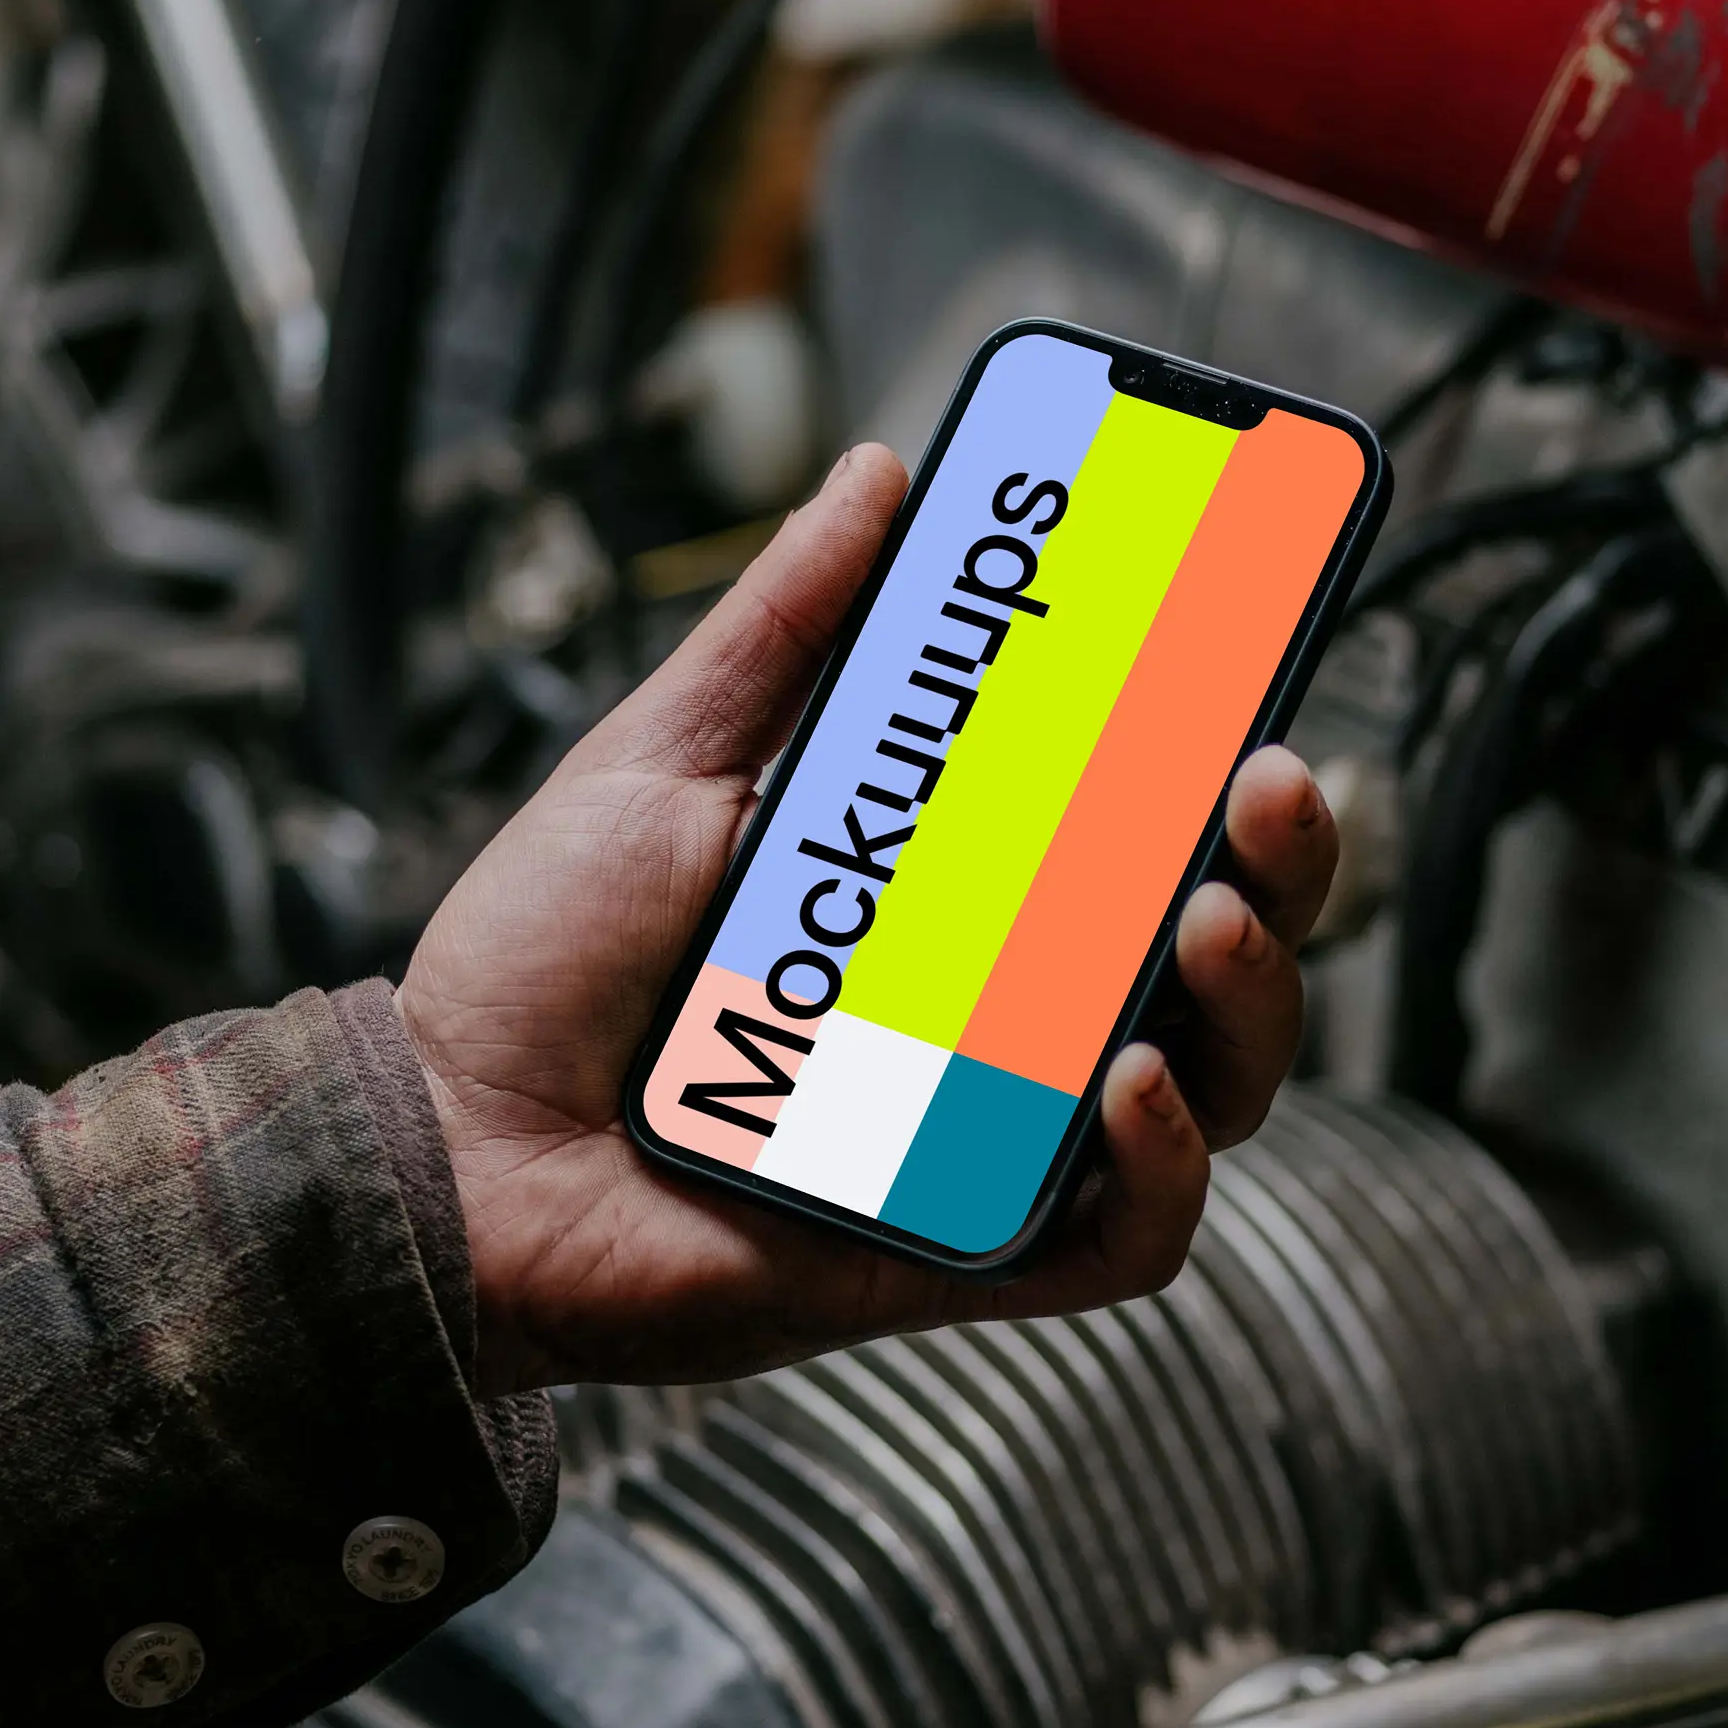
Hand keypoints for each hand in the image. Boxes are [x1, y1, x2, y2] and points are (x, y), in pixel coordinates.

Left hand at [396, 444, 1337, 1393]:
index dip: (1232, 757)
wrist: (441, 1141)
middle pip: (1223, 949)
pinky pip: (1130, 1237)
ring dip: (1249, 999)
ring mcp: (996, 1133)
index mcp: (955, 896)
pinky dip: (1163, 1164)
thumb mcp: (667, 758)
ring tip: (1203, 918)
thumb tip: (880, 473)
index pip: (1145, 824)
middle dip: (1285, 863)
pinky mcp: (966, 1254)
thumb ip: (784, 625)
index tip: (1257, 667)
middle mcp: (1002, 1015)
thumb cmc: (540, 971)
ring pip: (1217, 1088)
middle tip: (1265, 782)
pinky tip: (1123, 1081)